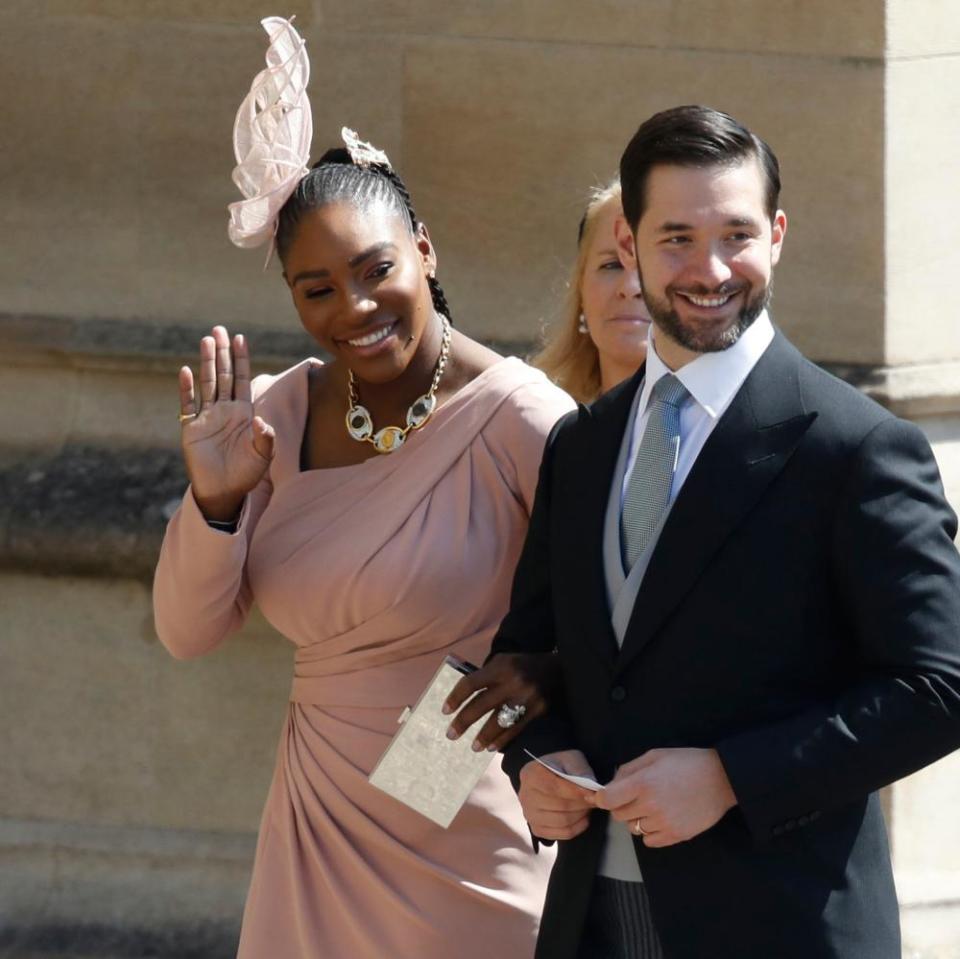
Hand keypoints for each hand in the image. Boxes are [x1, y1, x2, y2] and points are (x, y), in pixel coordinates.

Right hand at [179, 326, 275, 521]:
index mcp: (244, 413)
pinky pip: (187, 404)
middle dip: (222, 353)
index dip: (242, 359)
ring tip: (206, 341)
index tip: (241, 338)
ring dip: (206, 363)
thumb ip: (266, 439)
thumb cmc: (246, 474)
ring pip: (206, 384)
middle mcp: (225, 410)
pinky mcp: (191, 428)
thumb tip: (262, 421)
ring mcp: (207, 417)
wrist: (223, 492)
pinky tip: (186, 371)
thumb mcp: (263, 456)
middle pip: (223, 375)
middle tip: (220, 329)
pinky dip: (186, 388)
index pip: (242, 379)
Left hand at [443, 653, 561, 750]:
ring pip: (499, 721)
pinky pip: (516, 729)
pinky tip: (492, 747)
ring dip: (483, 736)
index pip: (472, 683)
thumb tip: (463, 696)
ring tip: (473, 747)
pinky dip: (502, 740)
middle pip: (481, 705)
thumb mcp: (502, 662)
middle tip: (451, 734)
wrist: (556, 670)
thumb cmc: (521, 666)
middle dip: (464, 721)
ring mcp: (525, 698)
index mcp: (500, 667)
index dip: (456, 698)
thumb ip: (485, 676)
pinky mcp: (537, 711)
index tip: (445, 711)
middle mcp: (512, 682)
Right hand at [518, 750, 596, 840]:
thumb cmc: (562, 767)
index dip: (576, 792)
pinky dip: (578, 827)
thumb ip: (580, 771)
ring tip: (588, 806)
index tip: (593, 792)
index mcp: (530, 773)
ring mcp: (529, 814)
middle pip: (560, 806)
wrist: (551, 777)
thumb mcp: (571, 759)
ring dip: (581, 815)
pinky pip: (562, 834)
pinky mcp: (537, 829)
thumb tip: (591, 792)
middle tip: (594, 799)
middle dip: (581, 804)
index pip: (554, 787)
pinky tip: (583, 817)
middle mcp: (525, 795)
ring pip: (562, 821)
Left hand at [595, 748, 736, 847]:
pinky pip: (649, 841)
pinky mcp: (676, 836)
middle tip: (634, 797)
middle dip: (621, 806)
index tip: (605, 796)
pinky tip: (660, 819)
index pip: (607, 800)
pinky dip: (650, 832)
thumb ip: (629, 769)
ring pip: (633, 829)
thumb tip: (610, 784)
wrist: (721, 779)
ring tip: (652, 807)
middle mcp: (650, 806)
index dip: (602, 798)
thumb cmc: (686, 762)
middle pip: (618, 816)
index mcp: (643, 783)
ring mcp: (664, 823)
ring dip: (637, 819)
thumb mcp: (654, 756)